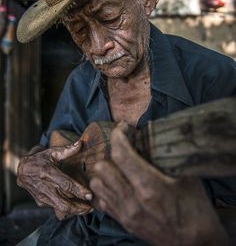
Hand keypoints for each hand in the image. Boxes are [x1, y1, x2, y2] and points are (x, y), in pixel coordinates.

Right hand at [17, 140, 92, 219]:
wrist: (21, 170)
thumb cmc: (39, 159)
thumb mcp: (51, 152)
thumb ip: (67, 150)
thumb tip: (80, 143)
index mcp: (48, 173)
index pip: (66, 185)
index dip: (79, 191)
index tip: (90, 196)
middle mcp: (44, 187)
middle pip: (64, 203)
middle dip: (79, 207)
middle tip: (92, 207)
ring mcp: (42, 197)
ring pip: (61, 208)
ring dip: (75, 210)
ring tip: (87, 209)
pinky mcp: (41, 202)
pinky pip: (56, 208)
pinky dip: (68, 209)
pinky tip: (77, 208)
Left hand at [90, 122, 228, 245]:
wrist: (195, 244)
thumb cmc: (195, 208)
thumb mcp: (186, 176)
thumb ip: (167, 155)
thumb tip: (152, 133)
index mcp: (149, 186)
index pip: (121, 154)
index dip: (118, 135)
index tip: (123, 127)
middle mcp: (132, 200)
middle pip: (102, 167)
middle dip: (111, 151)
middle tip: (123, 146)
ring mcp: (126, 213)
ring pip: (97, 184)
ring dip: (105, 170)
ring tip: (117, 164)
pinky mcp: (124, 222)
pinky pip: (101, 201)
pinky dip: (104, 188)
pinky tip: (116, 182)